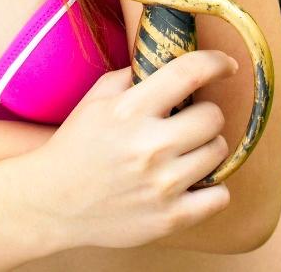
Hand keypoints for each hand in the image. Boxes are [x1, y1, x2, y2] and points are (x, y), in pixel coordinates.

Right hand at [27, 49, 237, 250]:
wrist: (54, 202)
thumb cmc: (76, 145)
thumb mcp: (95, 101)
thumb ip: (129, 78)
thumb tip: (165, 62)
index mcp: (129, 110)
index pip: (188, 73)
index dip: (216, 62)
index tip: (226, 65)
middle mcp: (150, 145)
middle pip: (213, 117)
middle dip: (205, 113)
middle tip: (191, 119)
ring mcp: (162, 185)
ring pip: (219, 152)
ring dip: (207, 146)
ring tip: (186, 150)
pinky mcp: (170, 218)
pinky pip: (220, 196)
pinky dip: (211, 188)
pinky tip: (191, 180)